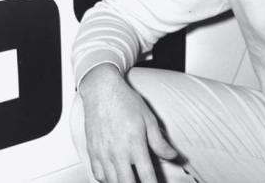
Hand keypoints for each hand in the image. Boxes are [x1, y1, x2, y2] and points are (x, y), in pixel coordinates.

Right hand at [79, 64, 177, 182]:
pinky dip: (107, 179)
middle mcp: (118, 152)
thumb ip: (159, 141)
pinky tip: (115, 175)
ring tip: (131, 178)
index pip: (146, 175)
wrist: (102, 91)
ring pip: (112, 182)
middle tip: (143, 182)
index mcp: (135, 144)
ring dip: (123, 182)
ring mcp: (103, 153)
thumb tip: (172, 155)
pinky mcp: (92, 152)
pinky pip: (98, 175)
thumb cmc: (125, 101)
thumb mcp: (148, 119)